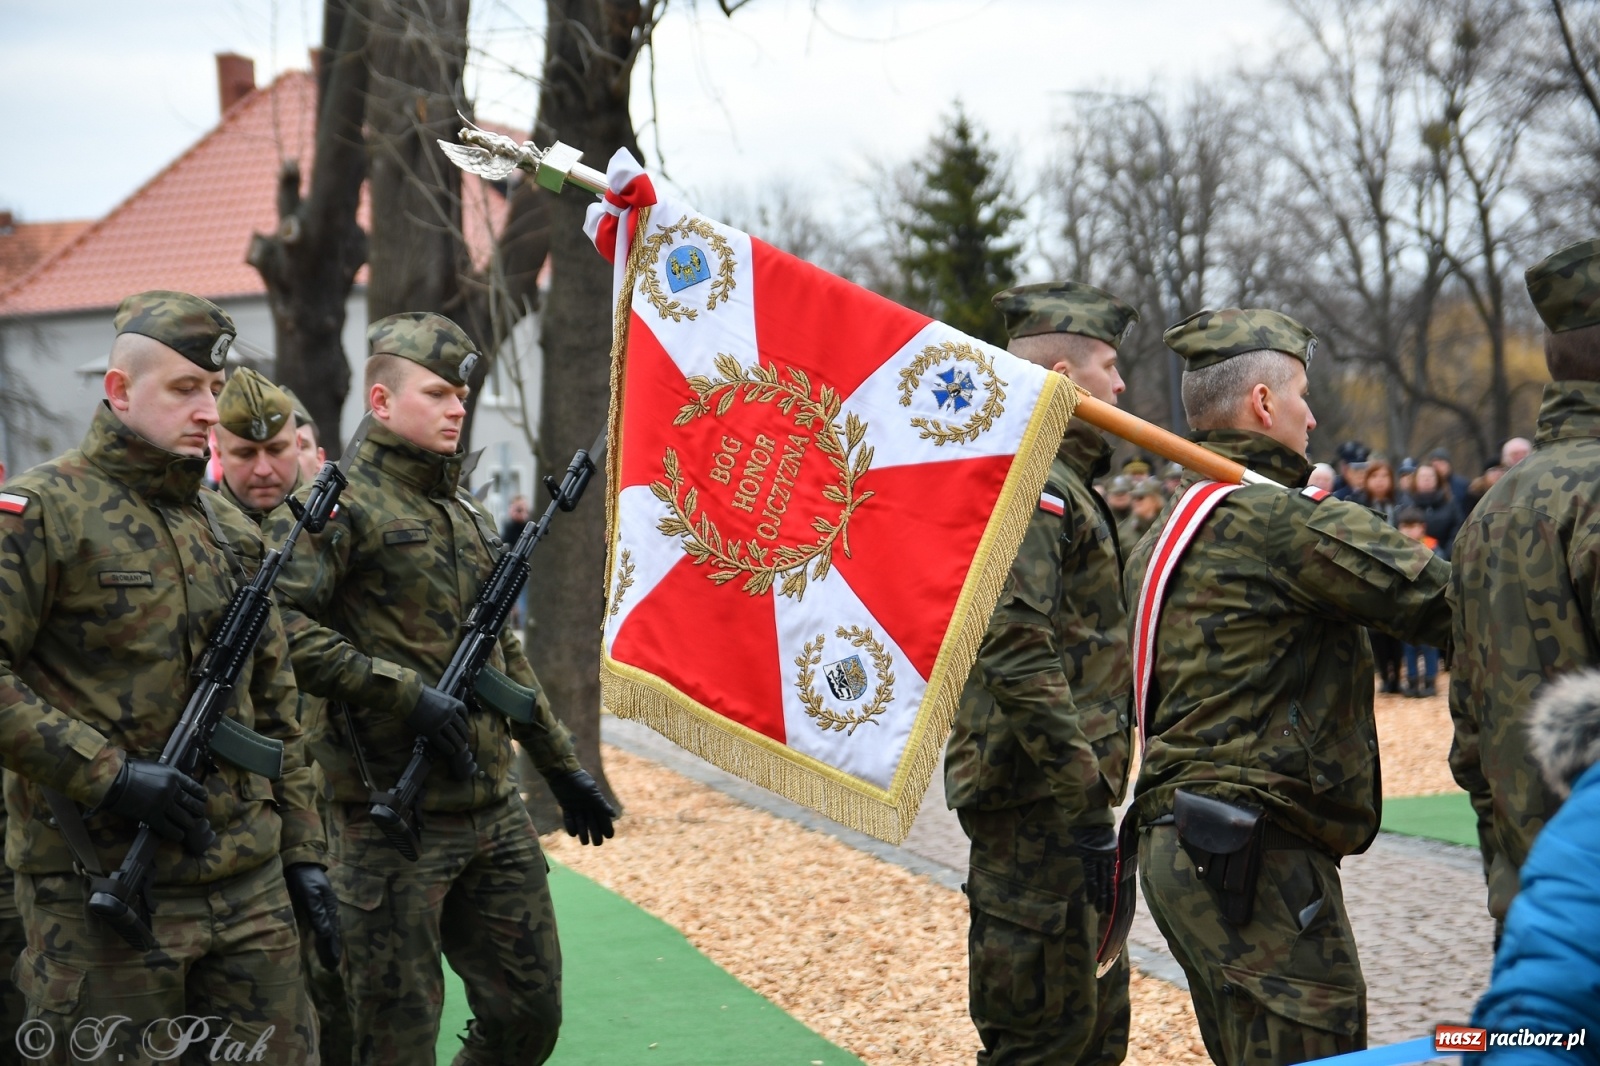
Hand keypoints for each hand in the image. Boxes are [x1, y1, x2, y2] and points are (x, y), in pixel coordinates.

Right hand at [98, 758, 213, 852]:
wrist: (116, 781)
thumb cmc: (132, 771)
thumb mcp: (157, 769)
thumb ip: (168, 777)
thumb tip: (177, 784)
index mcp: (174, 775)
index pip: (194, 787)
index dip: (200, 795)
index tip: (203, 799)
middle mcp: (172, 790)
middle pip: (191, 803)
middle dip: (197, 810)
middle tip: (200, 815)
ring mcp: (163, 804)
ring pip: (183, 817)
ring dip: (189, 823)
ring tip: (191, 826)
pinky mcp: (152, 816)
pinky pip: (168, 827)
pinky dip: (175, 833)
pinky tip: (179, 835)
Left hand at [285, 863, 342, 969]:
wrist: (300, 863)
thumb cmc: (305, 878)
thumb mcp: (311, 894)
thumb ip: (317, 912)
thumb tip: (325, 932)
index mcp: (330, 908)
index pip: (331, 934)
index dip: (331, 949)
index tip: (332, 964)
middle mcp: (328, 910)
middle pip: (331, 934)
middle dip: (332, 950)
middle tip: (333, 967)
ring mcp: (322, 908)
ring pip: (327, 931)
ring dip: (328, 945)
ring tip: (330, 958)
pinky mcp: (315, 907)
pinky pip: (321, 926)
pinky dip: (323, 936)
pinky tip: (322, 941)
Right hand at [406, 686, 474, 772]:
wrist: (409, 697)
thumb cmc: (420, 693)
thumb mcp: (437, 694)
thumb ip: (444, 701)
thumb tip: (445, 705)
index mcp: (452, 702)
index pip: (464, 712)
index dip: (466, 720)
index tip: (466, 725)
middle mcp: (449, 713)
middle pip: (460, 726)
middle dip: (464, 734)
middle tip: (465, 740)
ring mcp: (441, 723)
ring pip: (453, 735)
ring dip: (458, 743)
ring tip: (461, 749)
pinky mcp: (432, 731)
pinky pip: (442, 741)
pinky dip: (447, 747)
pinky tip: (451, 751)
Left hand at [546, 769, 616, 845]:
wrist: (562, 772)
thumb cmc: (579, 780)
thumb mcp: (591, 792)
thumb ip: (601, 804)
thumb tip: (613, 814)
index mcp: (595, 801)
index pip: (603, 816)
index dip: (607, 826)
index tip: (609, 836)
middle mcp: (587, 805)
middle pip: (592, 822)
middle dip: (596, 833)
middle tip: (597, 843)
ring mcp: (576, 806)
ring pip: (581, 822)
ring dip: (583, 832)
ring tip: (585, 843)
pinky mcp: (566, 805)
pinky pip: (569, 818)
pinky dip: (571, 826)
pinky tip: (573, 834)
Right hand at [1070, 826, 1117, 913]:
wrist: (1092, 818)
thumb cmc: (1100, 827)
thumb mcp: (1111, 839)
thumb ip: (1114, 850)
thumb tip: (1115, 859)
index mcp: (1114, 855)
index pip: (1115, 876)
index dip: (1116, 890)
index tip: (1117, 902)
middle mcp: (1108, 860)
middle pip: (1110, 882)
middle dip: (1110, 898)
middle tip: (1110, 912)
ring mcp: (1099, 860)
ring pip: (1102, 882)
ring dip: (1102, 898)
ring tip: (1101, 910)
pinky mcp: (1090, 859)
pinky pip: (1091, 877)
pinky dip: (1092, 889)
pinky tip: (1092, 900)